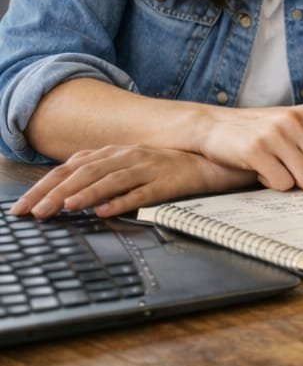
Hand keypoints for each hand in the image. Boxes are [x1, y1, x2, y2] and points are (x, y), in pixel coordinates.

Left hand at [9, 145, 251, 219]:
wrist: (215, 160)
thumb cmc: (171, 167)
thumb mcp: (132, 167)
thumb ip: (103, 175)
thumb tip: (69, 194)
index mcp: (116, 152)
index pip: (71, 168)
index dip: (44, 186)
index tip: (23, 207)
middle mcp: (129, 155)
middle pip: (84, 173)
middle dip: (55, 193)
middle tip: (33, 213)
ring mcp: (149, 166)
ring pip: (109, 180)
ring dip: (83, 194)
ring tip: (63, 209)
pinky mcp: (169, 181)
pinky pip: (142, 192)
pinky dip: (121, 201)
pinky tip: (104, 211)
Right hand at [193, 104, 302, 190]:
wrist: (214, 126)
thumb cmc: (262, 132)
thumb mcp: (298, 132)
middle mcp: (295, 121)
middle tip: (297, 177)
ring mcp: (275, 135)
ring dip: (295, 185)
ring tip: (280, 173)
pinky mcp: (255, 151)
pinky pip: (282, 184)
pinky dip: (274, 185)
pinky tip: (263, 174)